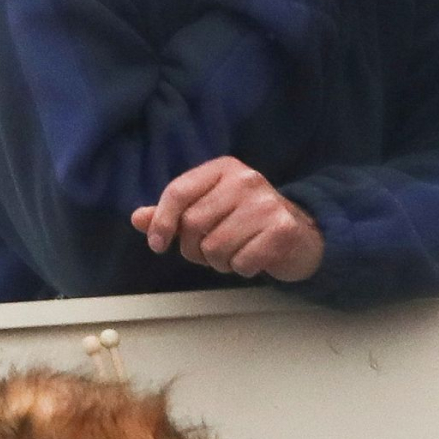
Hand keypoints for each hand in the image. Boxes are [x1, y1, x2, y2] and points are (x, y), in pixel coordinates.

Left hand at [132, 156, 324, 280]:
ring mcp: (267, 203)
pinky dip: (241, 269)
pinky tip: (253, 258)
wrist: (301, 235)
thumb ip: (172, 214)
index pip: (178, 192)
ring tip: (234, 252)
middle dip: (193, 249)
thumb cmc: (245, 222)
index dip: (161, 222)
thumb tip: (138, 218)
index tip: (158, 244)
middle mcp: (246, 180)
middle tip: (210, 251)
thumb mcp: (208, 210)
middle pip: (193, 224)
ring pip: (214, 248)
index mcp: (223, 169)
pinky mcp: (283, 229)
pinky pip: (240, 262)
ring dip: (218, 262)